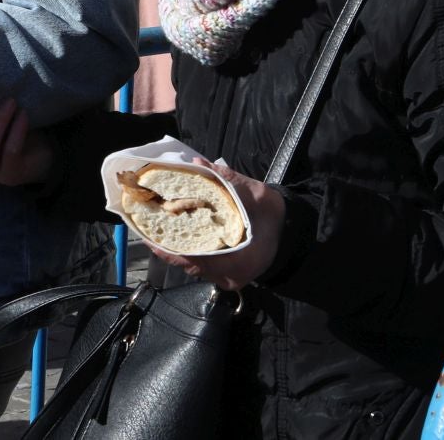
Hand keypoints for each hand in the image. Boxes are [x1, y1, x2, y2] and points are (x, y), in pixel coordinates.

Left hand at [154, 161, 282, 291]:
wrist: (292, 231)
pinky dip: (192, 255)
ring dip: (179, 252)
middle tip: (151, 232)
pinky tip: (181, 241)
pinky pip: (204, 269)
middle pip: (191, 265)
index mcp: (237, 261)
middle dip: (170, 249)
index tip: (151, 239)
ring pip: (196, 268)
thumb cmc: (272, 214)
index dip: (169, 250)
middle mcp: (230, 277)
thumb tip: (198, 163)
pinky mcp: (229, 278)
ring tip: (161, 234)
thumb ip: (225, 180)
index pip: (194, 259)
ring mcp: (229, 281)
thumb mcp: (253, 192)